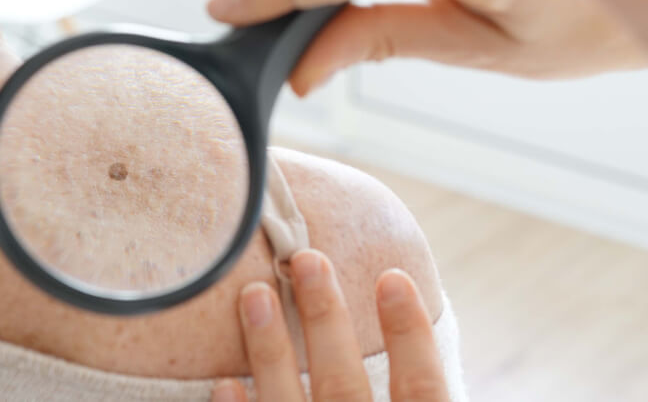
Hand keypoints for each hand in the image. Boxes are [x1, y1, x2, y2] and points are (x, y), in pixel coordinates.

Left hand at [210, 249, 452, 401]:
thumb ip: (419, 397)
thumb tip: (409, 314)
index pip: (423, 390)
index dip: (410, 333)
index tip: (392, 275)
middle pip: (345, 386)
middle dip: (325, 319)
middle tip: (307, 259)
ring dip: (269, 351)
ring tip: (254, 295)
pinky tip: (225, 383)